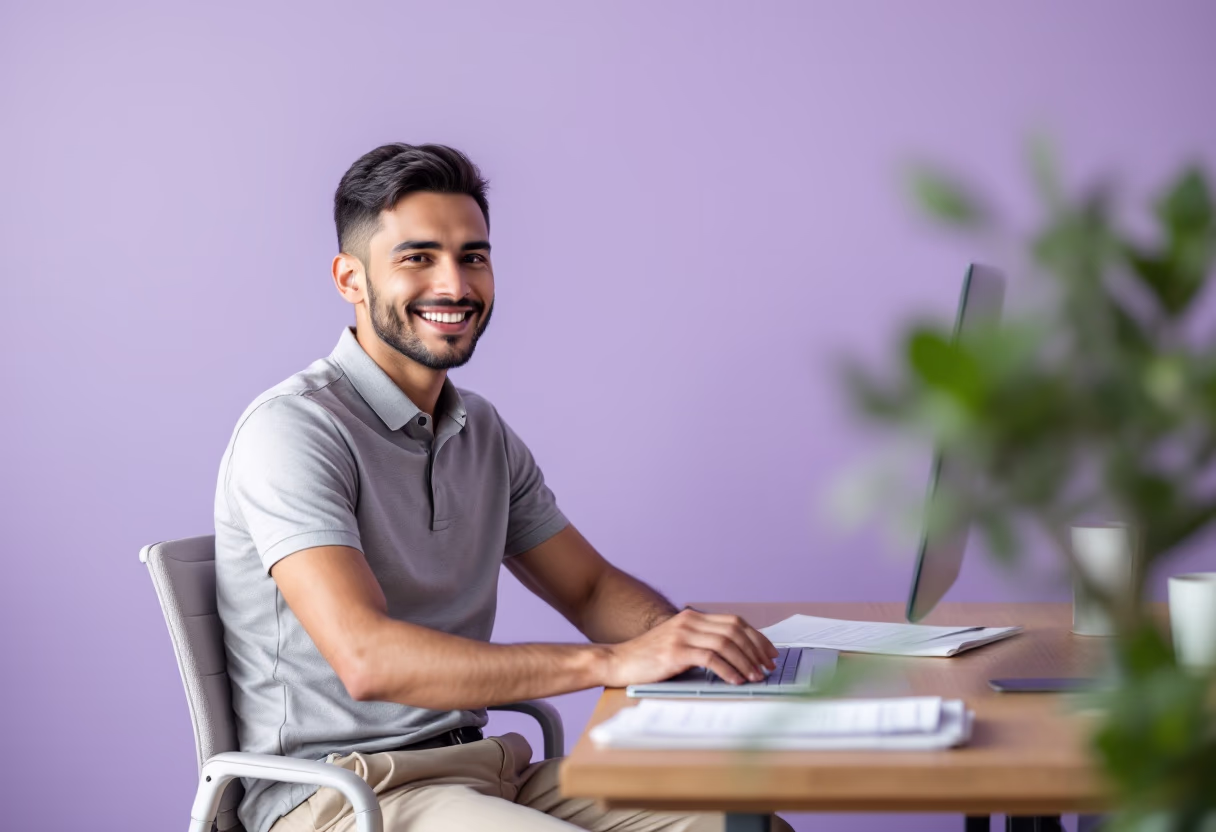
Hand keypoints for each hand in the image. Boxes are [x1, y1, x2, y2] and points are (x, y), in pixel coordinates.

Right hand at [601, 609, 779, 686]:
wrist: (619, 661)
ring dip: (746, 662)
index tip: (770, 653)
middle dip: (756, 649)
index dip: (756, 637)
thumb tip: (737, 656)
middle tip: (768, 667)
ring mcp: (682, 635)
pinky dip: (729, 670)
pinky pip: (711, 659)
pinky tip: (736, 681)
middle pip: (734, 630)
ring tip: (756, 677)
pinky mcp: (676, 652)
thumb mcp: (678, 643)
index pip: (734, 622)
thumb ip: (701, 642)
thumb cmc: (649, 658)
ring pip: (726, 644)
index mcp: (692, 617)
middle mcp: (689, 621)